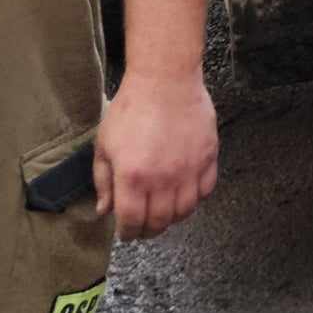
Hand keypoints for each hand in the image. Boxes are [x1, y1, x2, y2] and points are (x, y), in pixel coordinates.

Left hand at [95, 69, 218, 239]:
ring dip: (173, 217)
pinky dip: (196, 198)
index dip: (128, 233)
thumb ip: (104, 181)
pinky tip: (185, 191)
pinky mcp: (208, 156)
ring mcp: (189, 169)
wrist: (166, 79)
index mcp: (132, 177)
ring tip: (165, 211)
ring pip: (185, 211)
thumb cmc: (131, 108)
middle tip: (144, 226)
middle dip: (149, 230)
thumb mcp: (104, 144)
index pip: (132, 222)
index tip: (126, 233)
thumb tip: (105, 209)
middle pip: (160, 221)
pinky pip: (206, 190)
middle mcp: (163, 178)